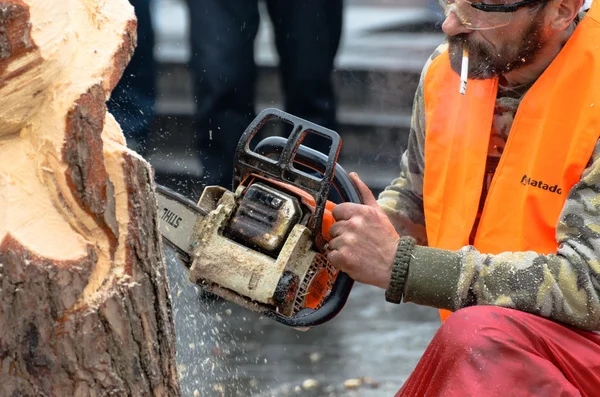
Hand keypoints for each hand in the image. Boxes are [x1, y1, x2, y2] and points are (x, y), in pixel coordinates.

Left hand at [326, 173, 399, 288]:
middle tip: (357, 242)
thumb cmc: (387, 240)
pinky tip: (351, 260)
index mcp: (361, 212)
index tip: (352, 228)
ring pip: (332, 242)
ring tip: (356, 252)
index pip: (337, 211)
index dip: (343, 220)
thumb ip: (364, 193)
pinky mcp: (343, 257)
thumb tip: (353, 175)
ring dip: (340, 248)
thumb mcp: (379, 213)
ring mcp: (347, 241)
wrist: (396, 265)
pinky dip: (339, 260)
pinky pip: (331, 255)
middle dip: (342, 235)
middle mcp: (353, 225)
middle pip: (334, 228)